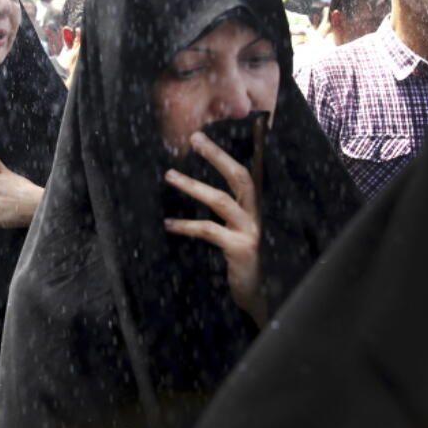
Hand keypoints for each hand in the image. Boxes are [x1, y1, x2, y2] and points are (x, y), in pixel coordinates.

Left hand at [162, 131, 266, 325]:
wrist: (258, 296)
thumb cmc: (243, 261)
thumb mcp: (236, 232)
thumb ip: (226, 212)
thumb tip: (201, 189)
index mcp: (255, 207)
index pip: (249, 172)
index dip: (238, 151)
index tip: (224, 131)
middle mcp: (257, 215)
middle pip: (241, 177)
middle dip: (217, 155)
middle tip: (195, 138)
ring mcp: (251, 231)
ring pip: (221, 200)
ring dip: (193, 185)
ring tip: (170, 175)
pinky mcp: (241, 248)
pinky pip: (209, 230)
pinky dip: (186, 225)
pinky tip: (169, 223)